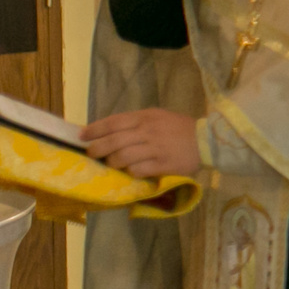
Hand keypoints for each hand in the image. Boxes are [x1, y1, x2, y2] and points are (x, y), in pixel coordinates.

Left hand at [83, 108, 202, 177]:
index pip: (113, 122)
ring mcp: (155, 149)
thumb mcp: (157, 117)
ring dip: (112, 162)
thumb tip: (108, 131)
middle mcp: (148, 132)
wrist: (206, 140)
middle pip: (114, 141)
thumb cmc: (178, 128)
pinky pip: (138, 170)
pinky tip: (130, 171)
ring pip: (123, 157)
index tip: (82, 136)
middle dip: (97, 149)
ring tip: (110, 164)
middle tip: (91, 154)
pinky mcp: (163, 165)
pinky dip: (130, 172)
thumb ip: (135, 122)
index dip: (94, 130)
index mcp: (145, 117)